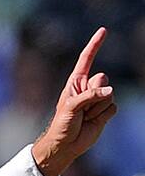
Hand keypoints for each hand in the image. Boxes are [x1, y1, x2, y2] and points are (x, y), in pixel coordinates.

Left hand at [34, 27, 117, 175]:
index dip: (95, 45)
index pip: (87, 59)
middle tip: (81, 108)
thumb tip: (110, 91)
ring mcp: (97, 99)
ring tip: (84, 117)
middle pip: (103, 79)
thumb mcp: (70, 106)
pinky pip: (113, 108)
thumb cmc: (61, 124)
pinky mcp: (105, 112)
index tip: (104, 30)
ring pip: (110, 95)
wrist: (65, 145)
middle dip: (93, 93)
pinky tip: (92, 122)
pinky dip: (103, 116)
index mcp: (75, 82)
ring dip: (97, 108)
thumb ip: (89, 96)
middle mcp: (88, 88)